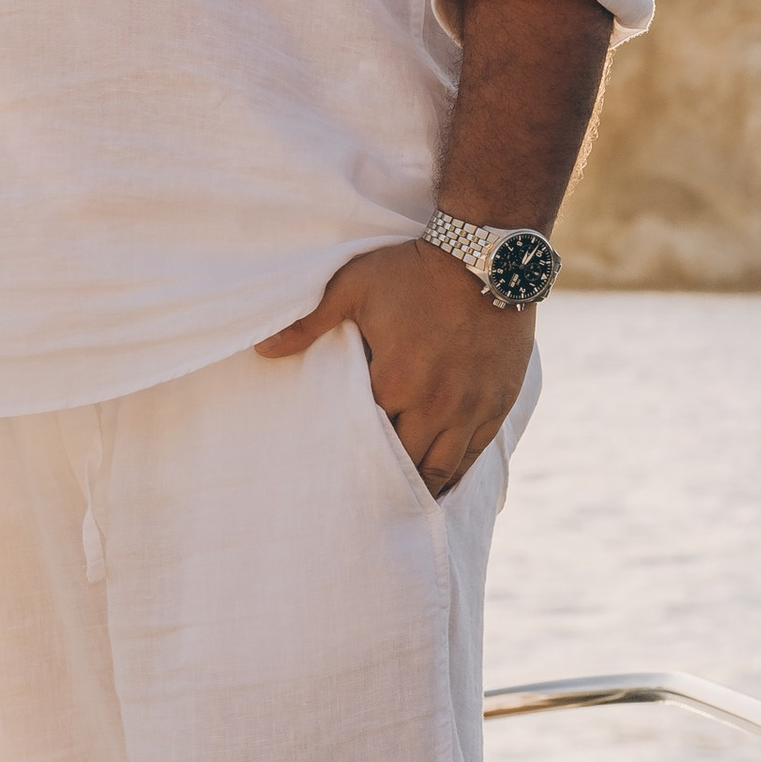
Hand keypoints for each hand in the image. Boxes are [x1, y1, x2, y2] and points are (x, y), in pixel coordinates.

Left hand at [257, 238, 531, 495]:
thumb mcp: (353, 287)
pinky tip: (442, 485)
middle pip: (405, 463)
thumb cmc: (413, 270)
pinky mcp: (498, 403)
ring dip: (420, 488)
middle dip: (383, 482)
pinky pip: (475, 455)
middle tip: (361, 503)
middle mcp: (435, 404)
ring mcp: (471, 407)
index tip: (333, 473)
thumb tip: (262, 350)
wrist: (485, 257)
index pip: (365, 436)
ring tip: (400, 504)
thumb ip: (309, 323)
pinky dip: (456, 474)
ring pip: (442, 469)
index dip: (349, 455)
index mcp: (396, 379)